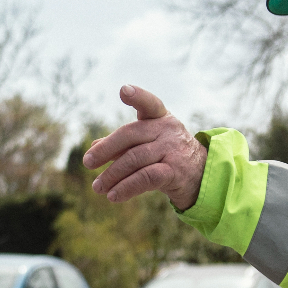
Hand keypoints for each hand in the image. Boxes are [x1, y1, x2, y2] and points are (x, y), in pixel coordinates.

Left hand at [82, 85, 206, 208]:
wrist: (199, 176)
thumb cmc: (166, 155)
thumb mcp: (147, 144)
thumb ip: (122, 144)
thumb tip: (94, 148)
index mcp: (160, 118)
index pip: (149, 103)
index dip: (137, 96)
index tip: (123, 90)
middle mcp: (168, 130)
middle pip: (130, 135)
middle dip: (106, 149)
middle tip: (88, 163)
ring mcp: (172, 150)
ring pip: (134, 159)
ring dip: (112, 175)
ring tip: (97, 187)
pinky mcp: (175, 171)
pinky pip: (145, 178)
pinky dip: (126, 188)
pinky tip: (113, 196)